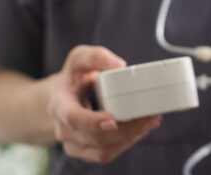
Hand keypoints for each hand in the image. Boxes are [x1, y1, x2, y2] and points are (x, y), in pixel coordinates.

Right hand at [46, 45, 161, 163]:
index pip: (74, 118)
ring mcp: (73, 143)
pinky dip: (126, 144)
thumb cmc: (73, 78)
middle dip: (125, 130)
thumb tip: (120, 65)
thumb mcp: (79, 58)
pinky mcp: (84, 151)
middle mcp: (64, 128)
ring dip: (130, 138)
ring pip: (102, 150)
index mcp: (60, 105)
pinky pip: (105, 154)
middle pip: (95, 138)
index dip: (93, 122)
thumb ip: (97, 56)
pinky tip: (140, 131)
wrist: (62, 97)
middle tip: (149, 117)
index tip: (113, 120)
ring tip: (150, 122)